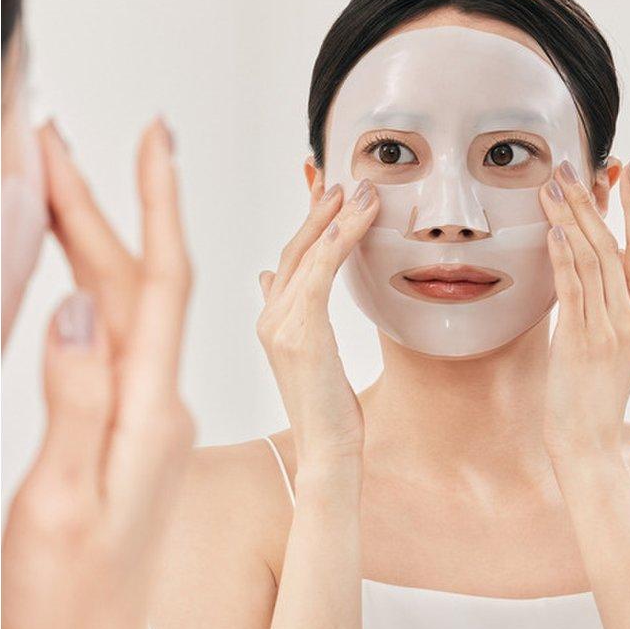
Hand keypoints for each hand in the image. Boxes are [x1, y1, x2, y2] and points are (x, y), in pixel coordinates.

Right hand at [2, 119, 193, 628]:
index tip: (156, 136)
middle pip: (139, 282)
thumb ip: (74, 401)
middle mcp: (159, 404)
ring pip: (127, 307)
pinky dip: (95, 291)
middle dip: (103, 204)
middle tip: (57, 139)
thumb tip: (82, 307)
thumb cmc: (66, 601)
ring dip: (96, 241)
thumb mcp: (60, 503)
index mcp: (148, 411)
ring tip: (55, 183)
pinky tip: (76, 272)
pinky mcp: (132, 431)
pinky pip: (119, 340)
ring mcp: (147, 417)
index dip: (157, 203)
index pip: (162, 283)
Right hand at [256, 178, 378, 468]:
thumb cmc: (329, 411)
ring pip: (306, 255)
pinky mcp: (301, 332)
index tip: (322, 188)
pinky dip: (339, 240)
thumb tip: (272, 276)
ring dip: (334, 217)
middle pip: (293, 249)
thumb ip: (293, 314)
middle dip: (317, 208)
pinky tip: (358, 218)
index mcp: (271, 322)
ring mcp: (280, 325)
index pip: (288, 260)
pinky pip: (321, 273)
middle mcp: (269, 318)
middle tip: (340, 176)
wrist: (327, 453)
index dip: (306, 221)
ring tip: (360, 189)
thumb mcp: (310, 355)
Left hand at [538, 159, 629, 461]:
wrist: (589, 445)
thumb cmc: (589, 398)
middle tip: (575, 164)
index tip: (626, 170)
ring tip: (554, 185)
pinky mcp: (583, 344)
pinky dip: (566, 260)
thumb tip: (582, 273)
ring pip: (594, 261)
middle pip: (616, 245)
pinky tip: (556, 232)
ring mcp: (610, 330)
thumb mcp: (607, 348)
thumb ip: (601, 310)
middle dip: (596, 201)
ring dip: (573, 220)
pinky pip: (575, 293)